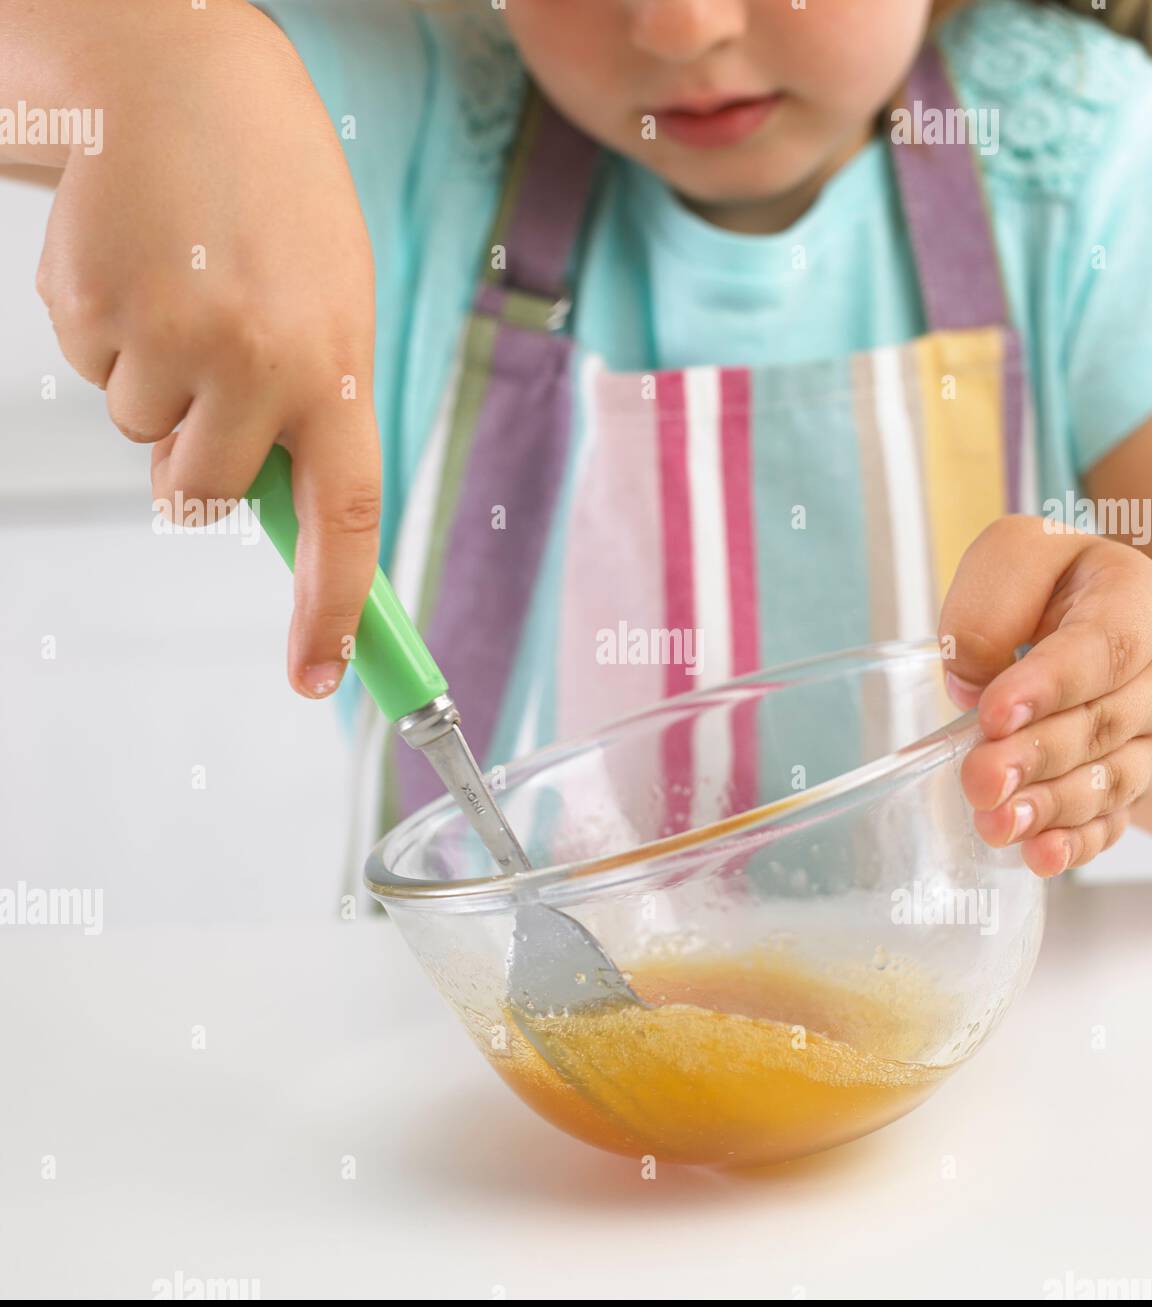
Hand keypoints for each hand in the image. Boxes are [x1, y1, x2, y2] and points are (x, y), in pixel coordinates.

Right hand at [27, 0, 380, 697]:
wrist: (181, 70)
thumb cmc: (272, 198)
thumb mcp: (332, 302)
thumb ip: (312, 407)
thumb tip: (263, 509)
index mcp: (338, 365)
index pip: (345, 520)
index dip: (333, 609)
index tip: (317, 676)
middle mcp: (258, 363)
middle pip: (202, 498)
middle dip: (194, 463)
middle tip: (210, 370)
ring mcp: (169, 338)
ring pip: (142, 436)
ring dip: (155, 385)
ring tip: (182, 286)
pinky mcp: (90, 308)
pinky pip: (93, 374)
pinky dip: (110, 337)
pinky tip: (138, 263)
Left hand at [938, 516, 1151, 876]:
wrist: (1111, 624)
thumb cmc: (1051, 585)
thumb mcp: (1019, 556)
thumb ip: (991, 606)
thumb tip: (971, 684)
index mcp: (1136, 604)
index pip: (1101, 648)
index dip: (1048, 684)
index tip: (994, 712)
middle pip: (1100, 725)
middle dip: (1036, 757)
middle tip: (980, 779)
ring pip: (1109, 782)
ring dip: (1050, 808)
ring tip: (996, 822)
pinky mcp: (1134, 784)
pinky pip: (1113, 821)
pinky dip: (1076, 844)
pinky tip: (1038, 857)